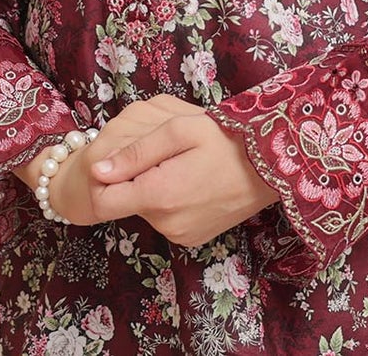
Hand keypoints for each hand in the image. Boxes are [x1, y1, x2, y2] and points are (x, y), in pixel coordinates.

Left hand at [15, 95, 204, 225]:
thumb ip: (134, 150)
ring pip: (143, 206)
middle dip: (129, 174)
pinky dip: (168, 197)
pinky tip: (187, 176)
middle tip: (158, 147)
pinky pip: (165, 216)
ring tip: (177, 159)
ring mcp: (179, 234)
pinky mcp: (190, 238)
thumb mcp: (179, 130)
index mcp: (157, 192)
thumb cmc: (223, 138)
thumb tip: (98, 170)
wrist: (269, 165)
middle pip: (122, 199)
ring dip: (149, 183)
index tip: (108, 157)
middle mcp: (164, 222)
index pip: (101, 200)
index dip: (98, 177)